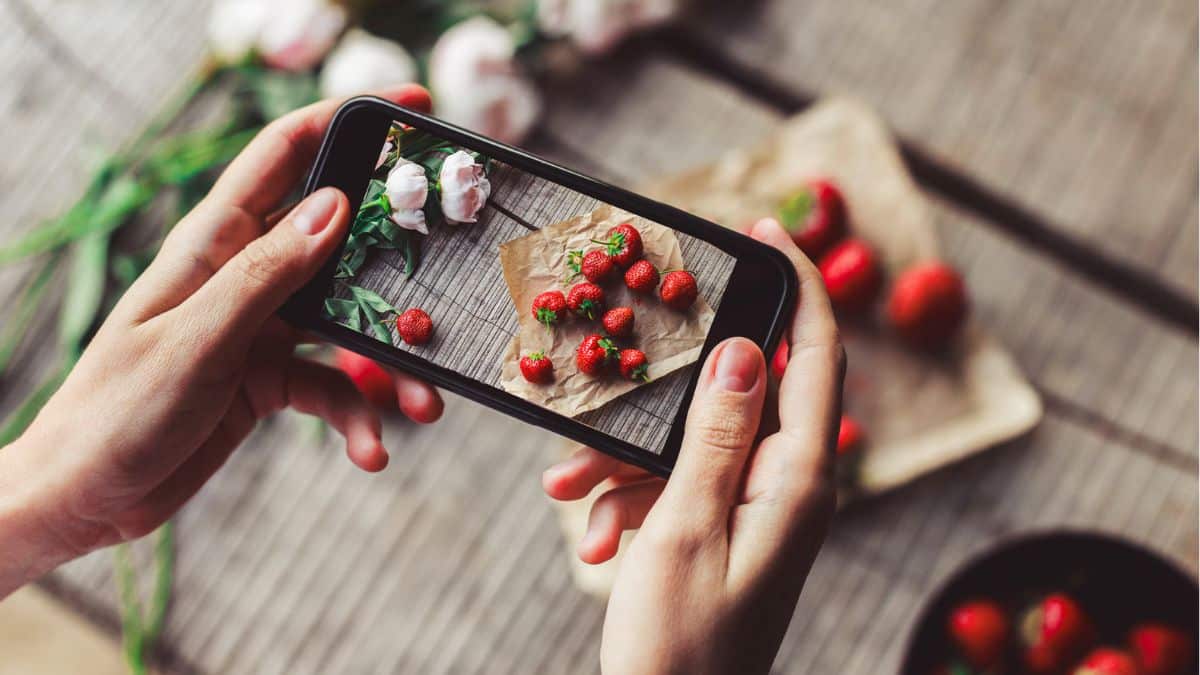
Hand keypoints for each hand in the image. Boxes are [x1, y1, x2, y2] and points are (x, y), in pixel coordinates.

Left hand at [0, 86, 441, 595]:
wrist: (84, 495)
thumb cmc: (117, 410)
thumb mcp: (199, 341)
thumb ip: (268, 274)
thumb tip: (337, 205)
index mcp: (216, 243)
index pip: (287, 154)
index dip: (347, 120)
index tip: (413, 106)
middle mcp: (246, 275)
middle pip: (340, 242)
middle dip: (401, 262)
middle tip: (455, 273)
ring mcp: (262, 327)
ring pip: (350, 324)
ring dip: (391, 364)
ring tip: (424, 404)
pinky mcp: (270, 378)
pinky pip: (333, 386)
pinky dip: (358, 417)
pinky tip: (370, 452)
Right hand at [543, 218, 843, 674]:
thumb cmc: (681, 643)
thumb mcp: (686, 526)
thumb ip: (717, 432)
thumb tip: (746, 349)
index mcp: (799, 477)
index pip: (816, 354)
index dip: (797, 283)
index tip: (764, 229)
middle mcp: (792, 484)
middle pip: (739, 394)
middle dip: (664, 395)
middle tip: (610, 390)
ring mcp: (762, 508)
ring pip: (696, 442)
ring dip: (629, 459)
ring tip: (567, 493)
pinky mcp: (731, 529)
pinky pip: (682, 485)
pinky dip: (634, 498)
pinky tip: (594, 535)